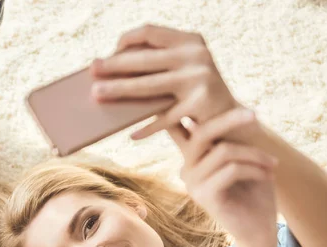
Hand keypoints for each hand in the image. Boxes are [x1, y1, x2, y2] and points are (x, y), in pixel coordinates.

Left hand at [91, 25, 239, 139]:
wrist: (234, 120)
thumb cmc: (197, 96)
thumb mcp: (182, 73)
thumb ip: (158, 67)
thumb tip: (110, 74)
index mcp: (190, 40)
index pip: (150, 31)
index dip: (126, 40)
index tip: (108, 52)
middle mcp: (197, 55)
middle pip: (144, 60)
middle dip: (113, 66)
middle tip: (91, 72)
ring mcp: (200, 77)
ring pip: (149, 86)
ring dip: (118, 91)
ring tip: (97, 96)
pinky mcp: (202, 103)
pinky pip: (165, 117)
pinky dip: (147, 128)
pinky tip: (131, 134)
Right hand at [170, 108, 277, 242]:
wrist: (257, 228)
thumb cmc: (252, 191)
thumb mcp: (242, 158)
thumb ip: (229, 137)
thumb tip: (228, 106)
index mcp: (191, 158)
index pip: (176, 129)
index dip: (177, 111)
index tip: (190, 92)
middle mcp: (186, 169)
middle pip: (202, 133)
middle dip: (229, 120)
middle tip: (254, 115)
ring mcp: (193, 183)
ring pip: (223, 152)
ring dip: (255, 154)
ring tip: (272, 163)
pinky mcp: (205, 196)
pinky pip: (231, 170)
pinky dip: (255, 169)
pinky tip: (267, 175)